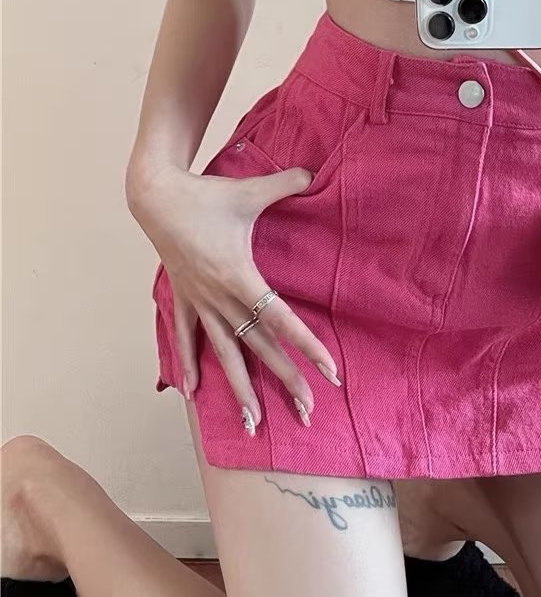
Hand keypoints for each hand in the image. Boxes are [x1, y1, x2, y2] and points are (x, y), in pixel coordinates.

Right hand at [128, 164, 340, 430]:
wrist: (154, 194)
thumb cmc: (205, 193)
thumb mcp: (249, 190)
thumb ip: (286, 183)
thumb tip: (313, 171)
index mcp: (239, 276)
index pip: (281, 320)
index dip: (308, 347)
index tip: (331, 372)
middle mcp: (219, 297)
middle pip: (259, 348)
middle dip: (285, 381)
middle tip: (308, 413)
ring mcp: (199, 302)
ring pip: (224, 354)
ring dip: (239, 390)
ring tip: (254, 424)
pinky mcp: (182, 298)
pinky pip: (186, 338)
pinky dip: (190, 364)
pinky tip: (193, 394)